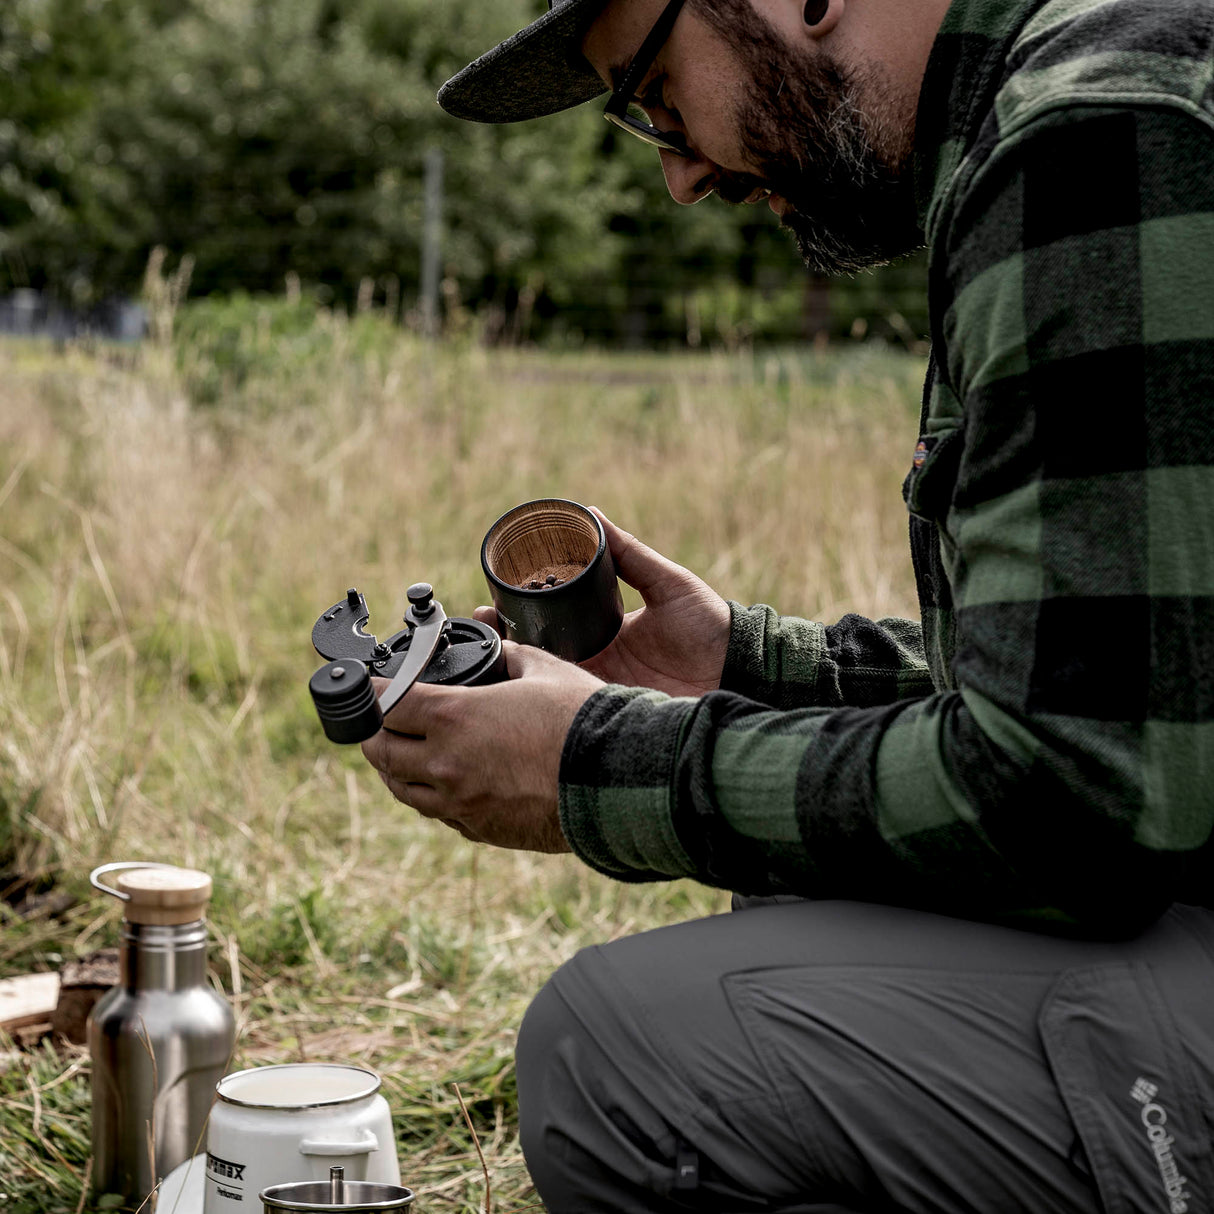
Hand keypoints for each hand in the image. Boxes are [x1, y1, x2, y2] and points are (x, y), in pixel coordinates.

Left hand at [360, 642, 602, 851]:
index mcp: (454, 717)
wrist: (617, 781)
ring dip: (397, 769)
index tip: (373, 687)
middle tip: (382, 720)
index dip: (374, 692)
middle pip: (382, 751)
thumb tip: (502, 651)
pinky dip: (433, 796)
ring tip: (405, 753)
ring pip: (402, 790)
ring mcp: (461, 803)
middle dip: (377, 732)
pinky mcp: (481, 829)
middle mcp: (446, 764)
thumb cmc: (584, 719)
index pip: (386, 704)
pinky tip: (447, 783)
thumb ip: (512, 657)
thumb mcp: (545, 670)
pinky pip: (440, 814)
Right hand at [478, 509, 729, 696]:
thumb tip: (593, 513)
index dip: (516, 617)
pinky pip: (572, 706)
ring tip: (483, 650)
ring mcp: (602, 689)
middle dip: (499, 644)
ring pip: (547, 682)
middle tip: (476, 624)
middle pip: (537, 654)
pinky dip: (545, 697)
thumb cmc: (709, 625)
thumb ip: (630, 553)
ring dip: (512, 670)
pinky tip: (520, 687)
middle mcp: (596, 661)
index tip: (487, 603)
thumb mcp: (666, 582)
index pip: (549, 623)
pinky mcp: (612, 712)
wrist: (739, 669)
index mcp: (603, 631)